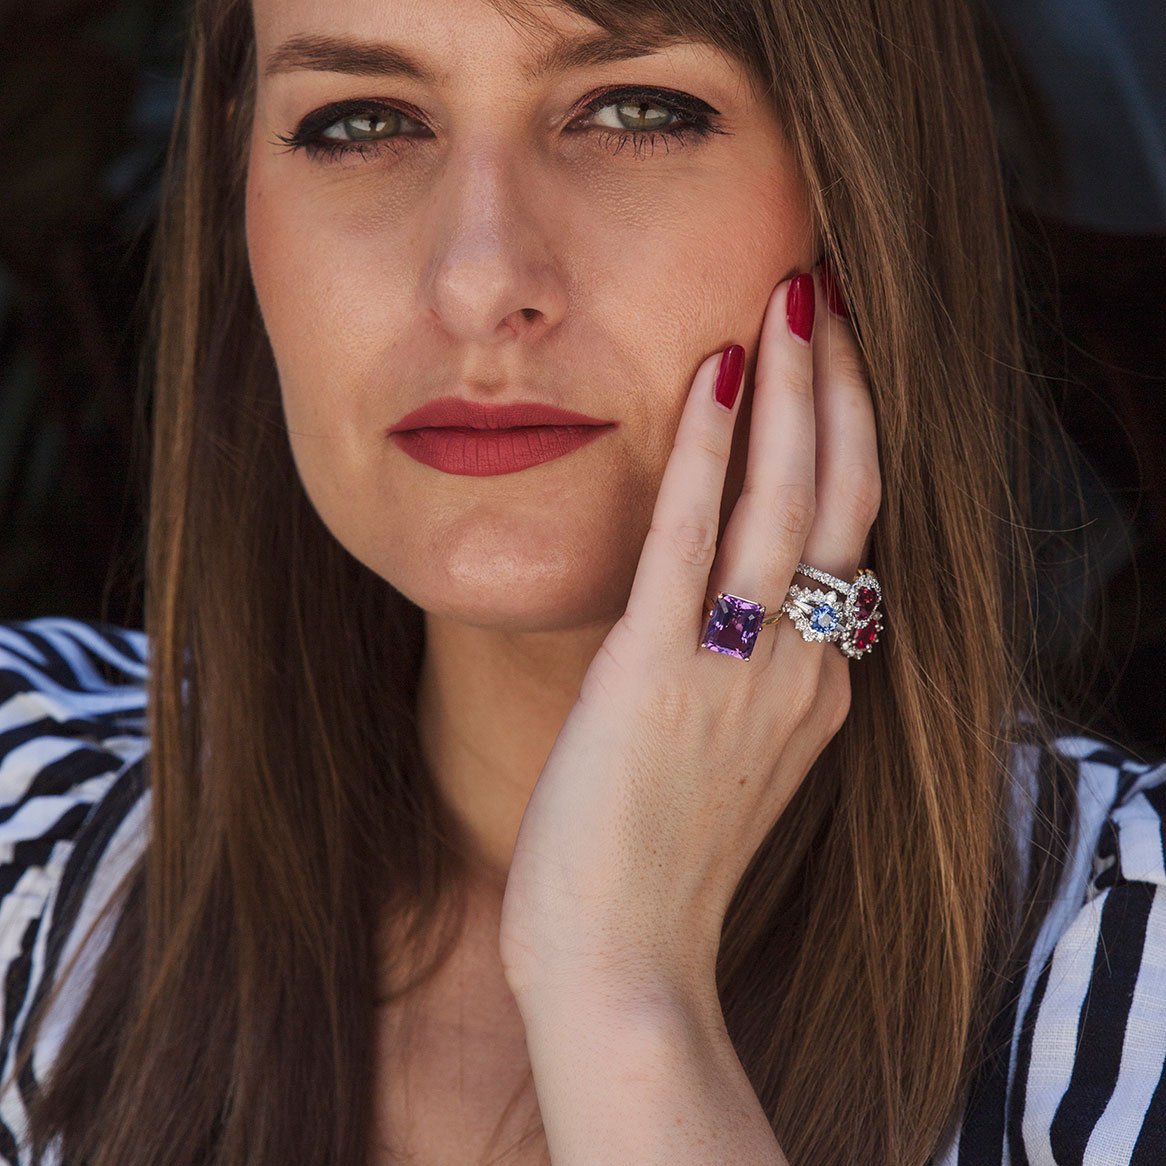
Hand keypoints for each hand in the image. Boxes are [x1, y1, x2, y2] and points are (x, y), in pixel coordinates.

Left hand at [498, 267, 879, 1011]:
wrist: (624, 967)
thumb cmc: (658, 869)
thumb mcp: (728, 764)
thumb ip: (745, 682)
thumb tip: (730, 614)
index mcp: (818, 687)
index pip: (853, 536)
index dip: (850, 439)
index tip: (835, 366)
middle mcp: (801, 668)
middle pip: (842, 498)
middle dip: (841, 386)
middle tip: (827, 292)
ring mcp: (739, 671)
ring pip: (789, 504)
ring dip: (794, 391)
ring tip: (790, 294)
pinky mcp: (660, 677)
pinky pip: (694, 544)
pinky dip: (709, 455)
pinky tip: (714, 377)